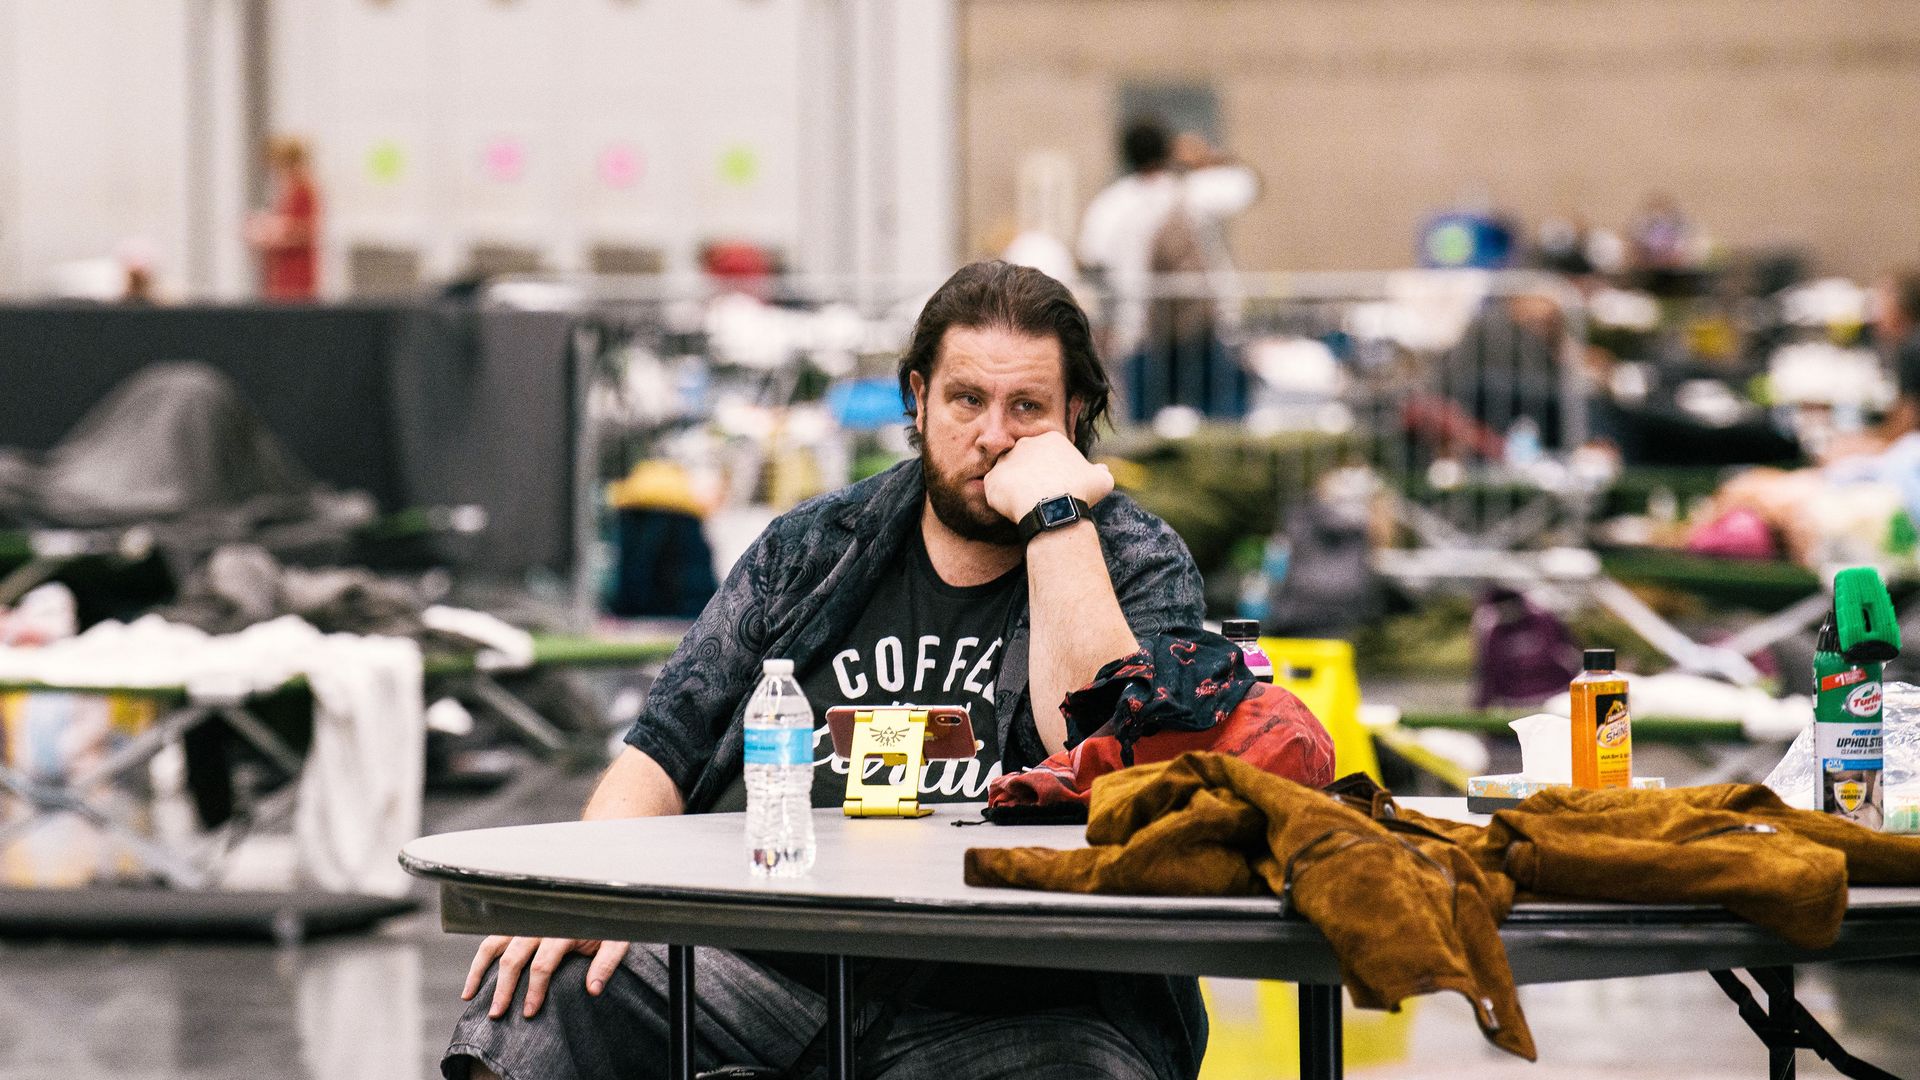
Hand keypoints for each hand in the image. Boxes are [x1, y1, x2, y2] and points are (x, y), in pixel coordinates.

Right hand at [463, 935, 630, 1018]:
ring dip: (481, 972)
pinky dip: (479, 960)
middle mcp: (538, 923)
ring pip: (495, 946)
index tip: (529, 1012)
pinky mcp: (516, 924)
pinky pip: (492, 940)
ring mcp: (524, 922)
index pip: (543, 963)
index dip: (535, 990)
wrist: (601, 901)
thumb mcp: (616, 941)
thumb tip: (593, 989)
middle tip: (497, 1014)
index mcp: (563, 929)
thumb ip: (605, 964)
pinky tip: (472, 982)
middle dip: (504, 989)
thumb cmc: (607, 924)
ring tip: (470, 998)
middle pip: (514, 958)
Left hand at [983, 431, 1113, 523]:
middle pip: (1027, 460)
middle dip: (1032, 475)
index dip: (1053, 471)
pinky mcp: (993, 479)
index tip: (1058, 486)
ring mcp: (1006, 460)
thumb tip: (1101, 469)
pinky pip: (995, 489)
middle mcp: (1025, 444)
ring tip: (1027, 505)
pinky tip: (1014, 510)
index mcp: (1050, 439)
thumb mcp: (1102, 480)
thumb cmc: (1080, 492)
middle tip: (1041, 496)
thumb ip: (1101, 472)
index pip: (1047, 452)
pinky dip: (1002, 500)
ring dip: (1016, 486)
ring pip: (1009, 473)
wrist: (1054, 508)